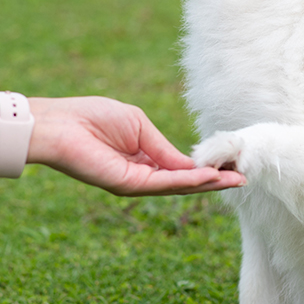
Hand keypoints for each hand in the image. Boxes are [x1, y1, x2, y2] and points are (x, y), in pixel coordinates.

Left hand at [26, 96, 245, 195]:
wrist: (59, 124)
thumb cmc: (91, 117)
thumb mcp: (139, 126)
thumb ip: (164, 147)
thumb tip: (192, 163)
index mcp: (142, 158)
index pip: (179, 167)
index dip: (205, 166)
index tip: (231, 163)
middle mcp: (141, 175)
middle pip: (184, 182)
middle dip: (214, 180)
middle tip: (243, 178)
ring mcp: (134, 183)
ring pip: (178, 186)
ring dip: (208, 183)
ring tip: (235, 180)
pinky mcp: (127, 184)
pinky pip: (164, 183)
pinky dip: (187, 180)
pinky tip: (208, 177)